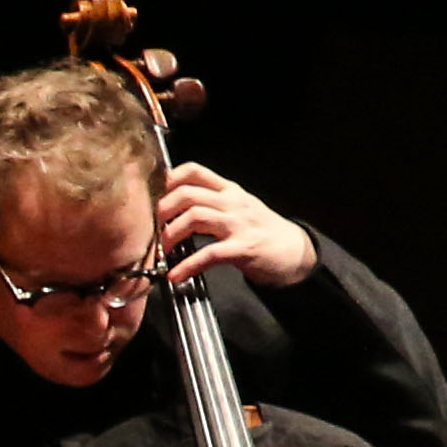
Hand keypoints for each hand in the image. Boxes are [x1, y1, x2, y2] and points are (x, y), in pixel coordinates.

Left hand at [152, 163, 318, 289]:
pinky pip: (209, 254)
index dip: (167, 180)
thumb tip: (171, 207)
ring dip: (171, 235)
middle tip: (151, 227)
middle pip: (187, 193)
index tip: (151, 196)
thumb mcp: (237, 207)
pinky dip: (188, 265)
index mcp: (228, 190)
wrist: (294, 251)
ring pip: (195, 217)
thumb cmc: (260, 230)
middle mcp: (232, 202)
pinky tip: (176, 275)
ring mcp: (238, 224)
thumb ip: (210, 203)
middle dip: (162, 210)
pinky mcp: (242, 248)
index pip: (194, 171)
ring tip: (162, 250)